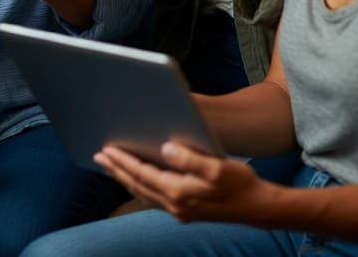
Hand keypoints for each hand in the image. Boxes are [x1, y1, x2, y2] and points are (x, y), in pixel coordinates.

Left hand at [95, 140, 272, 224]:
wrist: (258, 207)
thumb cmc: (240, 184)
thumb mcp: (216, 167)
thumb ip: (189, 158)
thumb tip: (165, 148)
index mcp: (179, 192)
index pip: (142, 174)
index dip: (123, 161)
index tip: (105, 150)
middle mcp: (176, 204)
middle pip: (138, 185)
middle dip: (117, 170)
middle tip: (99, 156)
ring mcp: (180, 210)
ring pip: (144, 192)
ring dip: (126, 178)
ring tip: (111, 165)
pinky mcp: (186, 209)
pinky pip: (155, 196)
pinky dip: (141, 185)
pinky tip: (138, 179)